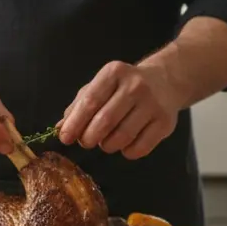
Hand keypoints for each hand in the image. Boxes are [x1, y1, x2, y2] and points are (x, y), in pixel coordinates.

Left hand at [58, 61, 181, 159]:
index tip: (65, 138)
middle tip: (86, 142)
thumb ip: (79, 105)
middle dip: (89, 138)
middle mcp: (135, 86)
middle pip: (105, 122)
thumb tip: (61, 128)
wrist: (166, 80)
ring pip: (121, 138)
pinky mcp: (165, 123)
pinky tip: (125, 144)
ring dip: (107, 146)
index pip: (90, 101)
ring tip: (106, 141)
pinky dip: (127, 152)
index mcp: (114, 73)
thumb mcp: (101, 86)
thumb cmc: (124, 86)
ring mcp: (152, 105)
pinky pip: (139, 148)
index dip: (75, 123)